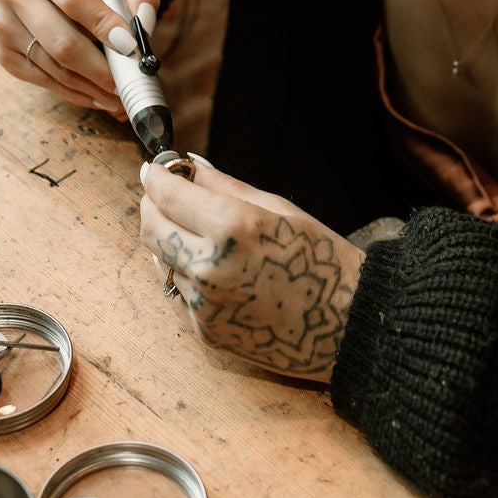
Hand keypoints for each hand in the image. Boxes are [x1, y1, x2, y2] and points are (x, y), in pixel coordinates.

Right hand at [0, 0, 159, 115]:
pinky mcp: (3, 54)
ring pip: (54, 67)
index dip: (102, 24)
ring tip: (119, 95)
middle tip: (128, 82)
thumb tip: (143, 28)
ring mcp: (3, 24)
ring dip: (92, 86)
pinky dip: (76, 93)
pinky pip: (45, 82)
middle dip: (100, 68)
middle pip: (61, 41)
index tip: (129, 46)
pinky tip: (98, 95)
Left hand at [140, 160, 364, 381]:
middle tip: (163, 193)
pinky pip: (180, 291)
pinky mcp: (206, 332)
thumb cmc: (319, 260)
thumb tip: (189, 166)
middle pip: (151, 228)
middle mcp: (210, 267)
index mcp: (232, 228)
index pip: (168, 195)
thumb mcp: (277, 209)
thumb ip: (225, 186)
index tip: (154, 168)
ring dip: (168, 239)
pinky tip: (212, 264)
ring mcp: (205, 304)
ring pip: (160, 261)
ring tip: (193, 228)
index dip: (156, 177)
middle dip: (152, 205)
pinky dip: (186, 272)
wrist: (346, 326)